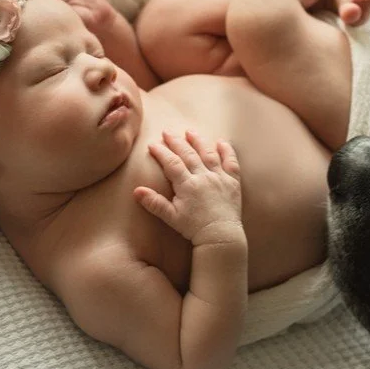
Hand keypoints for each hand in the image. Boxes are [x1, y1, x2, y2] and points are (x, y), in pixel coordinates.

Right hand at [134, 131, 242, 245]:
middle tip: (167, 132)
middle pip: (188, 154)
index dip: (161, 152)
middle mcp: (204, 177)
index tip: (152, 144)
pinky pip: (231, 162)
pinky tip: (220, 142)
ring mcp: (220, 178)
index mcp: (187, 185)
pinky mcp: (233, 182)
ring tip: (190, 132)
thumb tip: (136, 191)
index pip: (172, 163)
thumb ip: (154, 203)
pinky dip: (227, 151)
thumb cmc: (194, 228)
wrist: (220, 236)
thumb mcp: (171, 217)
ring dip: (198, 142)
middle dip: (176, 142)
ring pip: (208, 154)